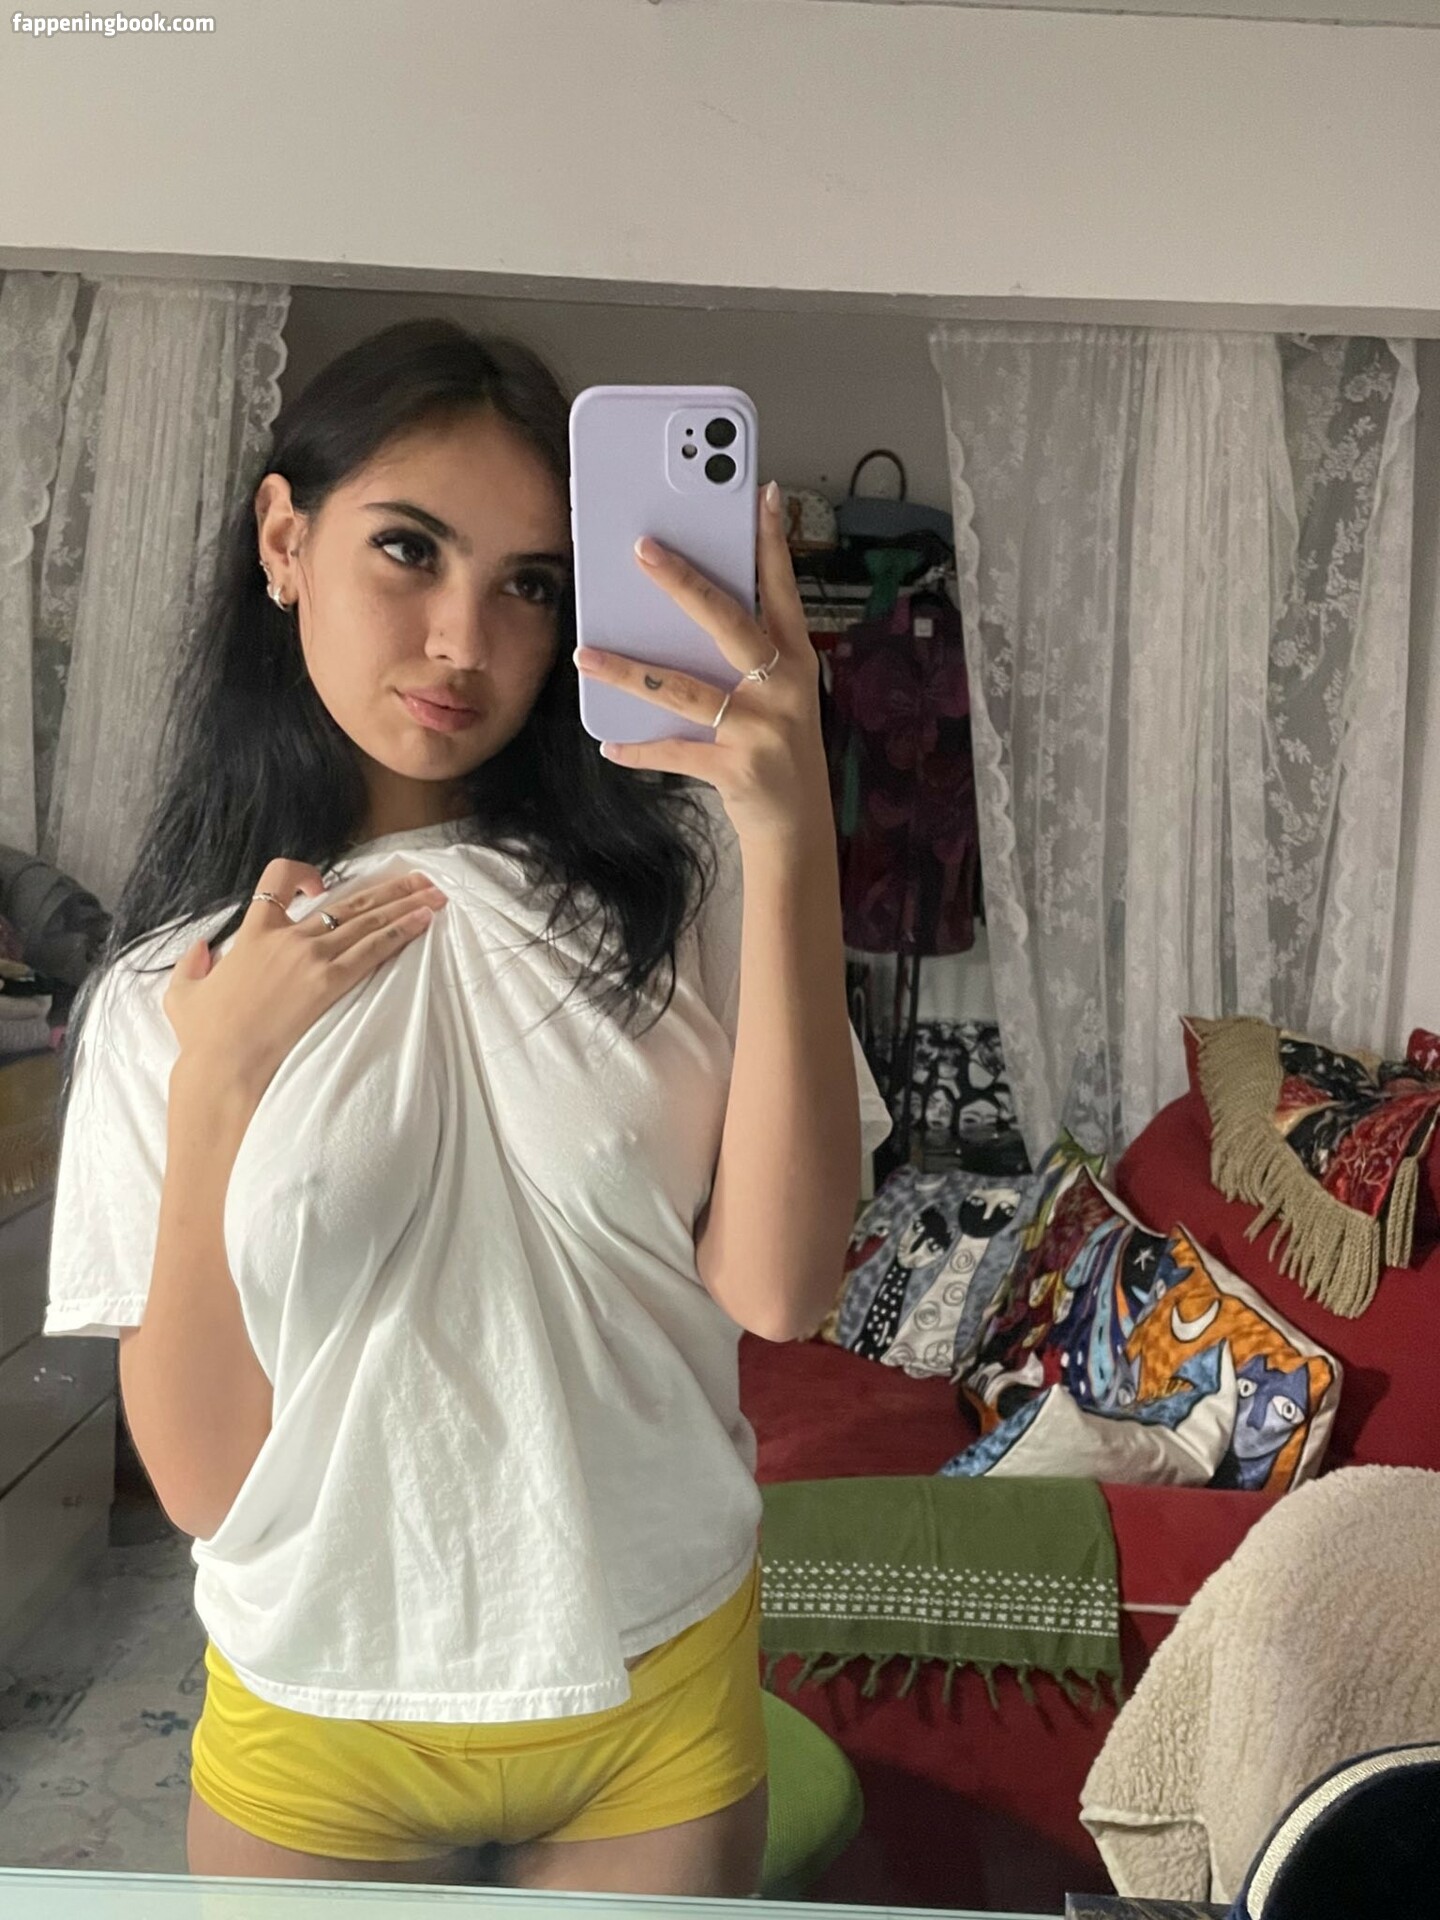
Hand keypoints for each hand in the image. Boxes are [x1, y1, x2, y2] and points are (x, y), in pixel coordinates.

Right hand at [163, 860, 447, 1100]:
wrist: (225, 1067)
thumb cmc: (205, 1038)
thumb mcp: (182, 996)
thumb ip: (191, 965)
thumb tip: (201, 948)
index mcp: (252, 934)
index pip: (276, 882)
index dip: (301, 875)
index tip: (320, 888)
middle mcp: (286, 938)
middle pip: (345, 900)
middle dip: (386, 888)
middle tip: (417, 880)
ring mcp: (310, 958)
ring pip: (366, 919)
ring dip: (404, 904)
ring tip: (434, 893)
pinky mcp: (330, 983)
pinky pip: (373, 948)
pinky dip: (402, 931)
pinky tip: (424, 921)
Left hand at [574, 480, 831, 851]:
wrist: (797, 826)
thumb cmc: (780, 749)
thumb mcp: (781, 695)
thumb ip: (748, 654)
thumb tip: (685, 610)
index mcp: (797, 660)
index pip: (783, 590)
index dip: (772, 543)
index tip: (760, 495)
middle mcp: (784, 687)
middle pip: (728, 622)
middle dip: (684, 582)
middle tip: (642, 549)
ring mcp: (761, 728)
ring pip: (684, 688)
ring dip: (629, 671)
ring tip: (585, 654)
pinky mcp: (736, 768)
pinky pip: (674, 751)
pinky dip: (639, 749)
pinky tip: (609, 742)